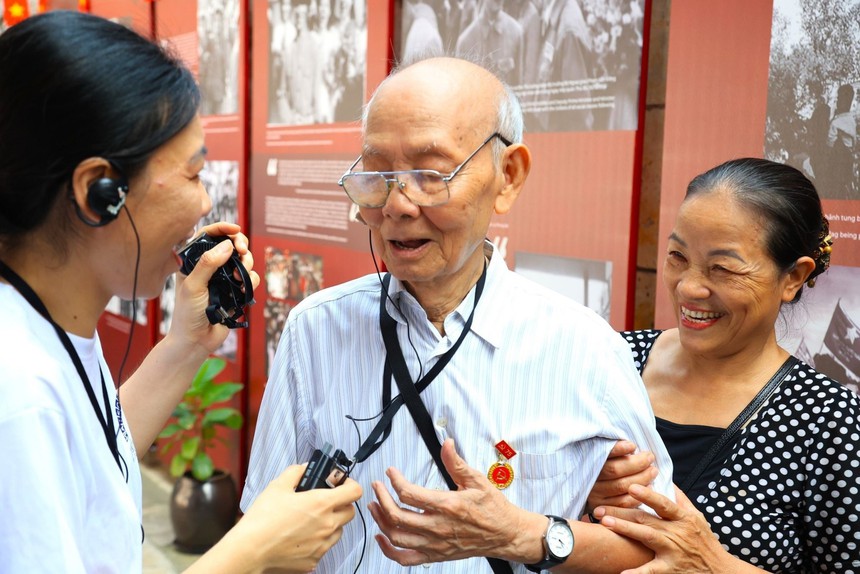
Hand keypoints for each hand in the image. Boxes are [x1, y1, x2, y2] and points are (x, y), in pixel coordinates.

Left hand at [170, 222, 258, 353]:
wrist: (196, 341)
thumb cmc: (188, 314)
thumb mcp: (194, 285)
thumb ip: (208, 263)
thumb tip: (227, 245)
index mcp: (193, 262)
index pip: (208, 236)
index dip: (222, 229)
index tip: (235, 230)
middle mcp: (209, 267)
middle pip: (230, 245)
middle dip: (240, 245)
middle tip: (242, 251)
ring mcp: (223, 279)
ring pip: (243, 261)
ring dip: (246, 265)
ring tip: (240, 276)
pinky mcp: (235, 291)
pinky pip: (250, 279)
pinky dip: (250, 282)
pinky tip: (242, 290)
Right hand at [234, 464, 362, 572]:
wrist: (250, 550)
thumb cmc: (263, 518)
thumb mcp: (278, 486)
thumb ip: (296, 472)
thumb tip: (305, 468)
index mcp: (321, 503)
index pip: (355, 491)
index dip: (350, 485)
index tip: (342, 484)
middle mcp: (327, 525)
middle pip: (350, 512)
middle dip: (341, 504)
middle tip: (325, 502)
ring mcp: (322, 545)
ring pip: (339, 531)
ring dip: (331, 523)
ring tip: (310, 520)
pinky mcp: (314, 560)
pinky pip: (324, 547)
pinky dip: (318, 541)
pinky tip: (301, 536)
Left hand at [368, 439, 545, 565]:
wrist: (505, 534)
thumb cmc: (493, 509)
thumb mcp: (477, 480)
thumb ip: (456, 463)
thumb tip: (447, 445)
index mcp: (448, 506)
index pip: (409, 493)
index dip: (395, 480)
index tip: (391, 472)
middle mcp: (438, 527)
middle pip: (397, 515)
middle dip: (381, 498)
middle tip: (378, 486)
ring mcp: (435, 544)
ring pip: (397, 536)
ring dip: (381, 520)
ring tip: (375, 506)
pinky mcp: (436, 555)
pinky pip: (405, 558)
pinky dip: (388, 550)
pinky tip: (381, 537)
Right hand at [586, 440, 657, 511]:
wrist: (594, 490)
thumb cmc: (606, 468)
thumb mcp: (606, 457)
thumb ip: (615, 452)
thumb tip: (632, 446)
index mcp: (590, 462)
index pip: (604, 454)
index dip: (618, 449)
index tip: (633, 445)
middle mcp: (591, 478)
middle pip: (615, 470)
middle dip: (637, 463)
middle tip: (650, 457)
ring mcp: (595, 494)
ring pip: (622, 486)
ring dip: (642, 478)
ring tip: (653, 471)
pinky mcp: (603, 507)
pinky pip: (624, 502)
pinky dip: (639, 494)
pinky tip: (649, 487)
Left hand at [594, 484, 742, 573]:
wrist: (720, 571)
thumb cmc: (706, 542)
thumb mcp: (697, 517)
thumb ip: (681, 499)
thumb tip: (667, 480)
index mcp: (683, 518)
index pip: (663, 504)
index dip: (647, 495)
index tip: (631, 487)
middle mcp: (677, 533)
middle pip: (646, 519)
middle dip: (621, 512)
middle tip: (599, 508)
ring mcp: (673, 551)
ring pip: (646, 537)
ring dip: (624, 530)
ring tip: (605, 523)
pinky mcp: (670, 570)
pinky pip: (651, 571)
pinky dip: (637, 573)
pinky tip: (622, 572)